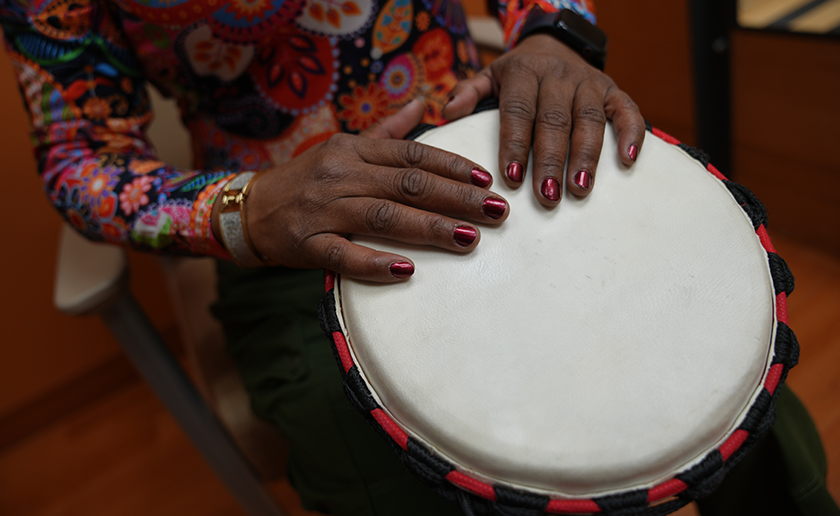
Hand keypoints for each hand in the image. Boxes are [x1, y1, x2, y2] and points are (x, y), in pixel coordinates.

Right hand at [241, 99, 509, 281]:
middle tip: (496, 212)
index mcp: (353, 150)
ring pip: (383, 216)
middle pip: (407, 184)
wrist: (248, 210)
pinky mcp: (306, 243)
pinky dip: (374, 263)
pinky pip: (343, 255)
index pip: (411, 153)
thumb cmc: (305, 180)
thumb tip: (424, 103)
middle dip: (456, 198)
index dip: (451, 165)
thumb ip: (385, 131)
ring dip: (429, 228)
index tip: (487, 180)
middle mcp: (341, 174)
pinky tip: (406, 271)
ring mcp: (323, 209)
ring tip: (468, 239)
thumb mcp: (343, 148)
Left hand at [443, 34, 645, 205]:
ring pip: (590, 120)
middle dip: (550, 161)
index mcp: (524, 73)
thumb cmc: (518, 75)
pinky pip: (627, 111)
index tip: (510, 178)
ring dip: (587, 156)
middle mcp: (559, 76)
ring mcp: (589, 83)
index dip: (515, 144)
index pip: (518, 111)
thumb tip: (447, 112)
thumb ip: (468, 93)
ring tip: (580, 188)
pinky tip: (628, 160)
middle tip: (546, 196)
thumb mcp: (489, 76)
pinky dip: (631, 133)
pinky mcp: (614, 90)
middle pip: (555, 121)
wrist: (555, 44)